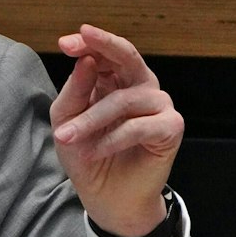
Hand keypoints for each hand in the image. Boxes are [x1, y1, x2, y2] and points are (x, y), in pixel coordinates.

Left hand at [50, 24, 183, 236]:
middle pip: (127, 56)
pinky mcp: (171, 128)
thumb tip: (88, 60)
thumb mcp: (66, 122)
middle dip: (104, 46)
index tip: (65, 43)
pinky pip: (138, 126)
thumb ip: (75, 91)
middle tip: (82, 39)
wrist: (107, 197)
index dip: (88, 43)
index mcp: (115, 81)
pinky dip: (112, 139)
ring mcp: (159, 105)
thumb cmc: (87, 155)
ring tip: (65, 137)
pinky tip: (96, 151)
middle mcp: (140, 87)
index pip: (105, 53)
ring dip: (90, 119)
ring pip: (123, 99)